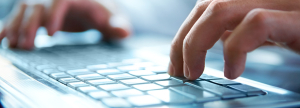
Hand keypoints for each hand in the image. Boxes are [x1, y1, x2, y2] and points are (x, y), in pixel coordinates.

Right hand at [0, 0, 130, 49]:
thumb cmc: (104, 14)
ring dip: (16, 27)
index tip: (51, 34)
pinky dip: (9, 26)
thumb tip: (124, 33)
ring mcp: (44, 2)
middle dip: (29, 25)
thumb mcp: (113, 20)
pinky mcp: (37, 11)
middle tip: (26, 46)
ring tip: (13, 45)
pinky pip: (19, 16)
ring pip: (24, 10)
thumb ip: (118, 26)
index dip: (53, 14)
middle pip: (37, 5)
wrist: (94, 8)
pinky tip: (2, 39)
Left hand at [168, 0, 299, 79]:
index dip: (185, 32)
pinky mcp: (298, 19)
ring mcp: (282, 3)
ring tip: (194, 73)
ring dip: (197, 44)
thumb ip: (242, 28)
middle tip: (178, 71)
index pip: (207, 5)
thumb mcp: (270, 32)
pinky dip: (236, 49)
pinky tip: (233, 71)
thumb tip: (218, 38)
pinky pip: (256, 24)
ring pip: (220, 10)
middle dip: (184, 41)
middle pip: (207, 6)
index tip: (176, 61)